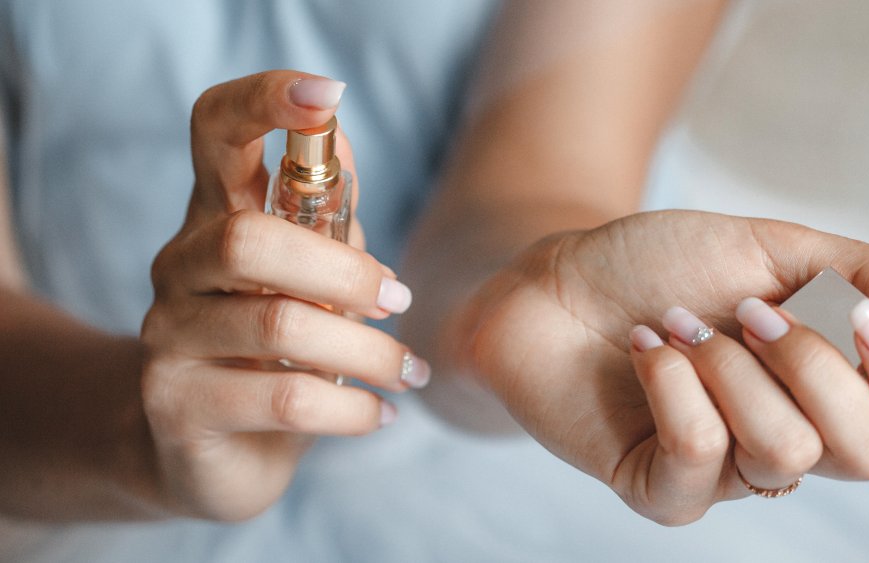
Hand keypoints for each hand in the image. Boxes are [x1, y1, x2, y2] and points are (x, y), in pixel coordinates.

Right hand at [140, 71, 428, 520]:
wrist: (209, 450)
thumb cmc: (271, 352)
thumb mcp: (305, 280)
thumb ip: (323, 221)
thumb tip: (342, 143)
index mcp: (215, 217)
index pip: (214, 132)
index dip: (263, 102)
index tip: (325, 93)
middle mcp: (178, 267)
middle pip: (250, 239)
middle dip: (346, 272)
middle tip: (399, 301)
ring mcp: (166, 338)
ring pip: (279, 327)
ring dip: (368, 352)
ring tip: (409, 372)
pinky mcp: (179, 408)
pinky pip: (285, 401)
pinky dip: (353, 409)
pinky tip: (380, 415)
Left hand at [463, 210, 868, 524]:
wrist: (560, 278)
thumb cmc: (664, 265)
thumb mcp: (774, 247)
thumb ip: (865, 276)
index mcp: (835, 387)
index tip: (866, 319)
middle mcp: (793, 440)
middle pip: (868, 452)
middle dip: (812, 363)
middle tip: (749, 311)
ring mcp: (727, 473)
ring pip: (783, 449)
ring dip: (728, 364)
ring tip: (678, 324)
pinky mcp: (660, 489)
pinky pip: (698, 455)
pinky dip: (673, 383)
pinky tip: (646, 348)